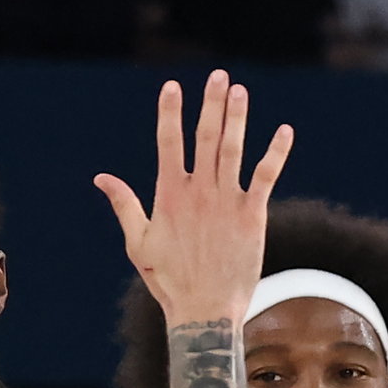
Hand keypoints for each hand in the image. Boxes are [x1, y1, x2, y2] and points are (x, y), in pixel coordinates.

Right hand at [91, 70, 293, 334]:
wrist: (204, 311)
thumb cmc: (169, 279)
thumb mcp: (138, 242)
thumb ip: (124, 204)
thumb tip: (101, 177)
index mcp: (169, 195)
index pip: (168, 142)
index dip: (170, 112)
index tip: (172, 86)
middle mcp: (199, 192)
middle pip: (205, 137)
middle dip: (210, 104)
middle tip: (217, 76)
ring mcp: (227, 202)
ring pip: (233, 150)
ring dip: (237, 118)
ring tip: (240, 91)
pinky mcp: (252, 216)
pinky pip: (266, 177)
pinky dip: (275, 153)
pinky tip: (285, 131)